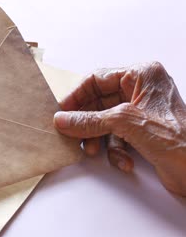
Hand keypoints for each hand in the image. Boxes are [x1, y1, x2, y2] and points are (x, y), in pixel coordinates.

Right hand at [53, 62, 185, 194]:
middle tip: (72, 134)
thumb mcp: (124, 123)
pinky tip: (124, 160)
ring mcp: (142, 111)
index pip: (97, 79)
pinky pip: (117, 137)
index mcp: (142, 75)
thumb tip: (63, 119)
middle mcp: (141, 90)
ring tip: (94, 151)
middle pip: (99, 103)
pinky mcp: (143, 132)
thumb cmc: (177, 138)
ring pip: (105, 122)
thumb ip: (89, 120)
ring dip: (99, 139)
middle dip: (87, 123)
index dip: (77, 96)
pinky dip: (116, 151)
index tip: (62, 111)